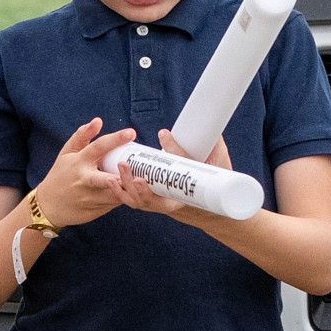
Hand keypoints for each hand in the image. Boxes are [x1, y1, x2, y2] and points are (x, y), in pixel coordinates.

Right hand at [29, 115, 138, 230]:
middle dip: (125, 175)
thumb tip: (98, 120)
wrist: (49, 206)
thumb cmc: (60, 175)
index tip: (132, 132)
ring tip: (144, 178)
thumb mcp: (66, 154)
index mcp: (79, 162)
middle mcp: (85, 180)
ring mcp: (91, 197)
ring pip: (116, 193)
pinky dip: (125, 195)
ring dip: (130, 186)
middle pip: (109, 178)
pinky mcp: (97, 210)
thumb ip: (82, 136)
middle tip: (143, 169)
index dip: (115, 140)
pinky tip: (133, 190)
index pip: (98, 148)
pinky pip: (115, 202)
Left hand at [112, 125, 234, 222]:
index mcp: (182, 202)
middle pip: (145, 201)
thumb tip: (212, 125)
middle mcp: (167, 205)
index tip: (142, 180)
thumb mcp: (218, 165)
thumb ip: (214, 146)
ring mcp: (157, 203)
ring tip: (120, 167)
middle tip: (126, 168)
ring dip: (124, 186)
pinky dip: (121, 190)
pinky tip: (112, 178)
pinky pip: (132, 197)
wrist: (211, 195)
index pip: (164, 200)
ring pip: (136, 200)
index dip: (150, 193)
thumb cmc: (216, 178)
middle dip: (132, 186)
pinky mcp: (149, 196)